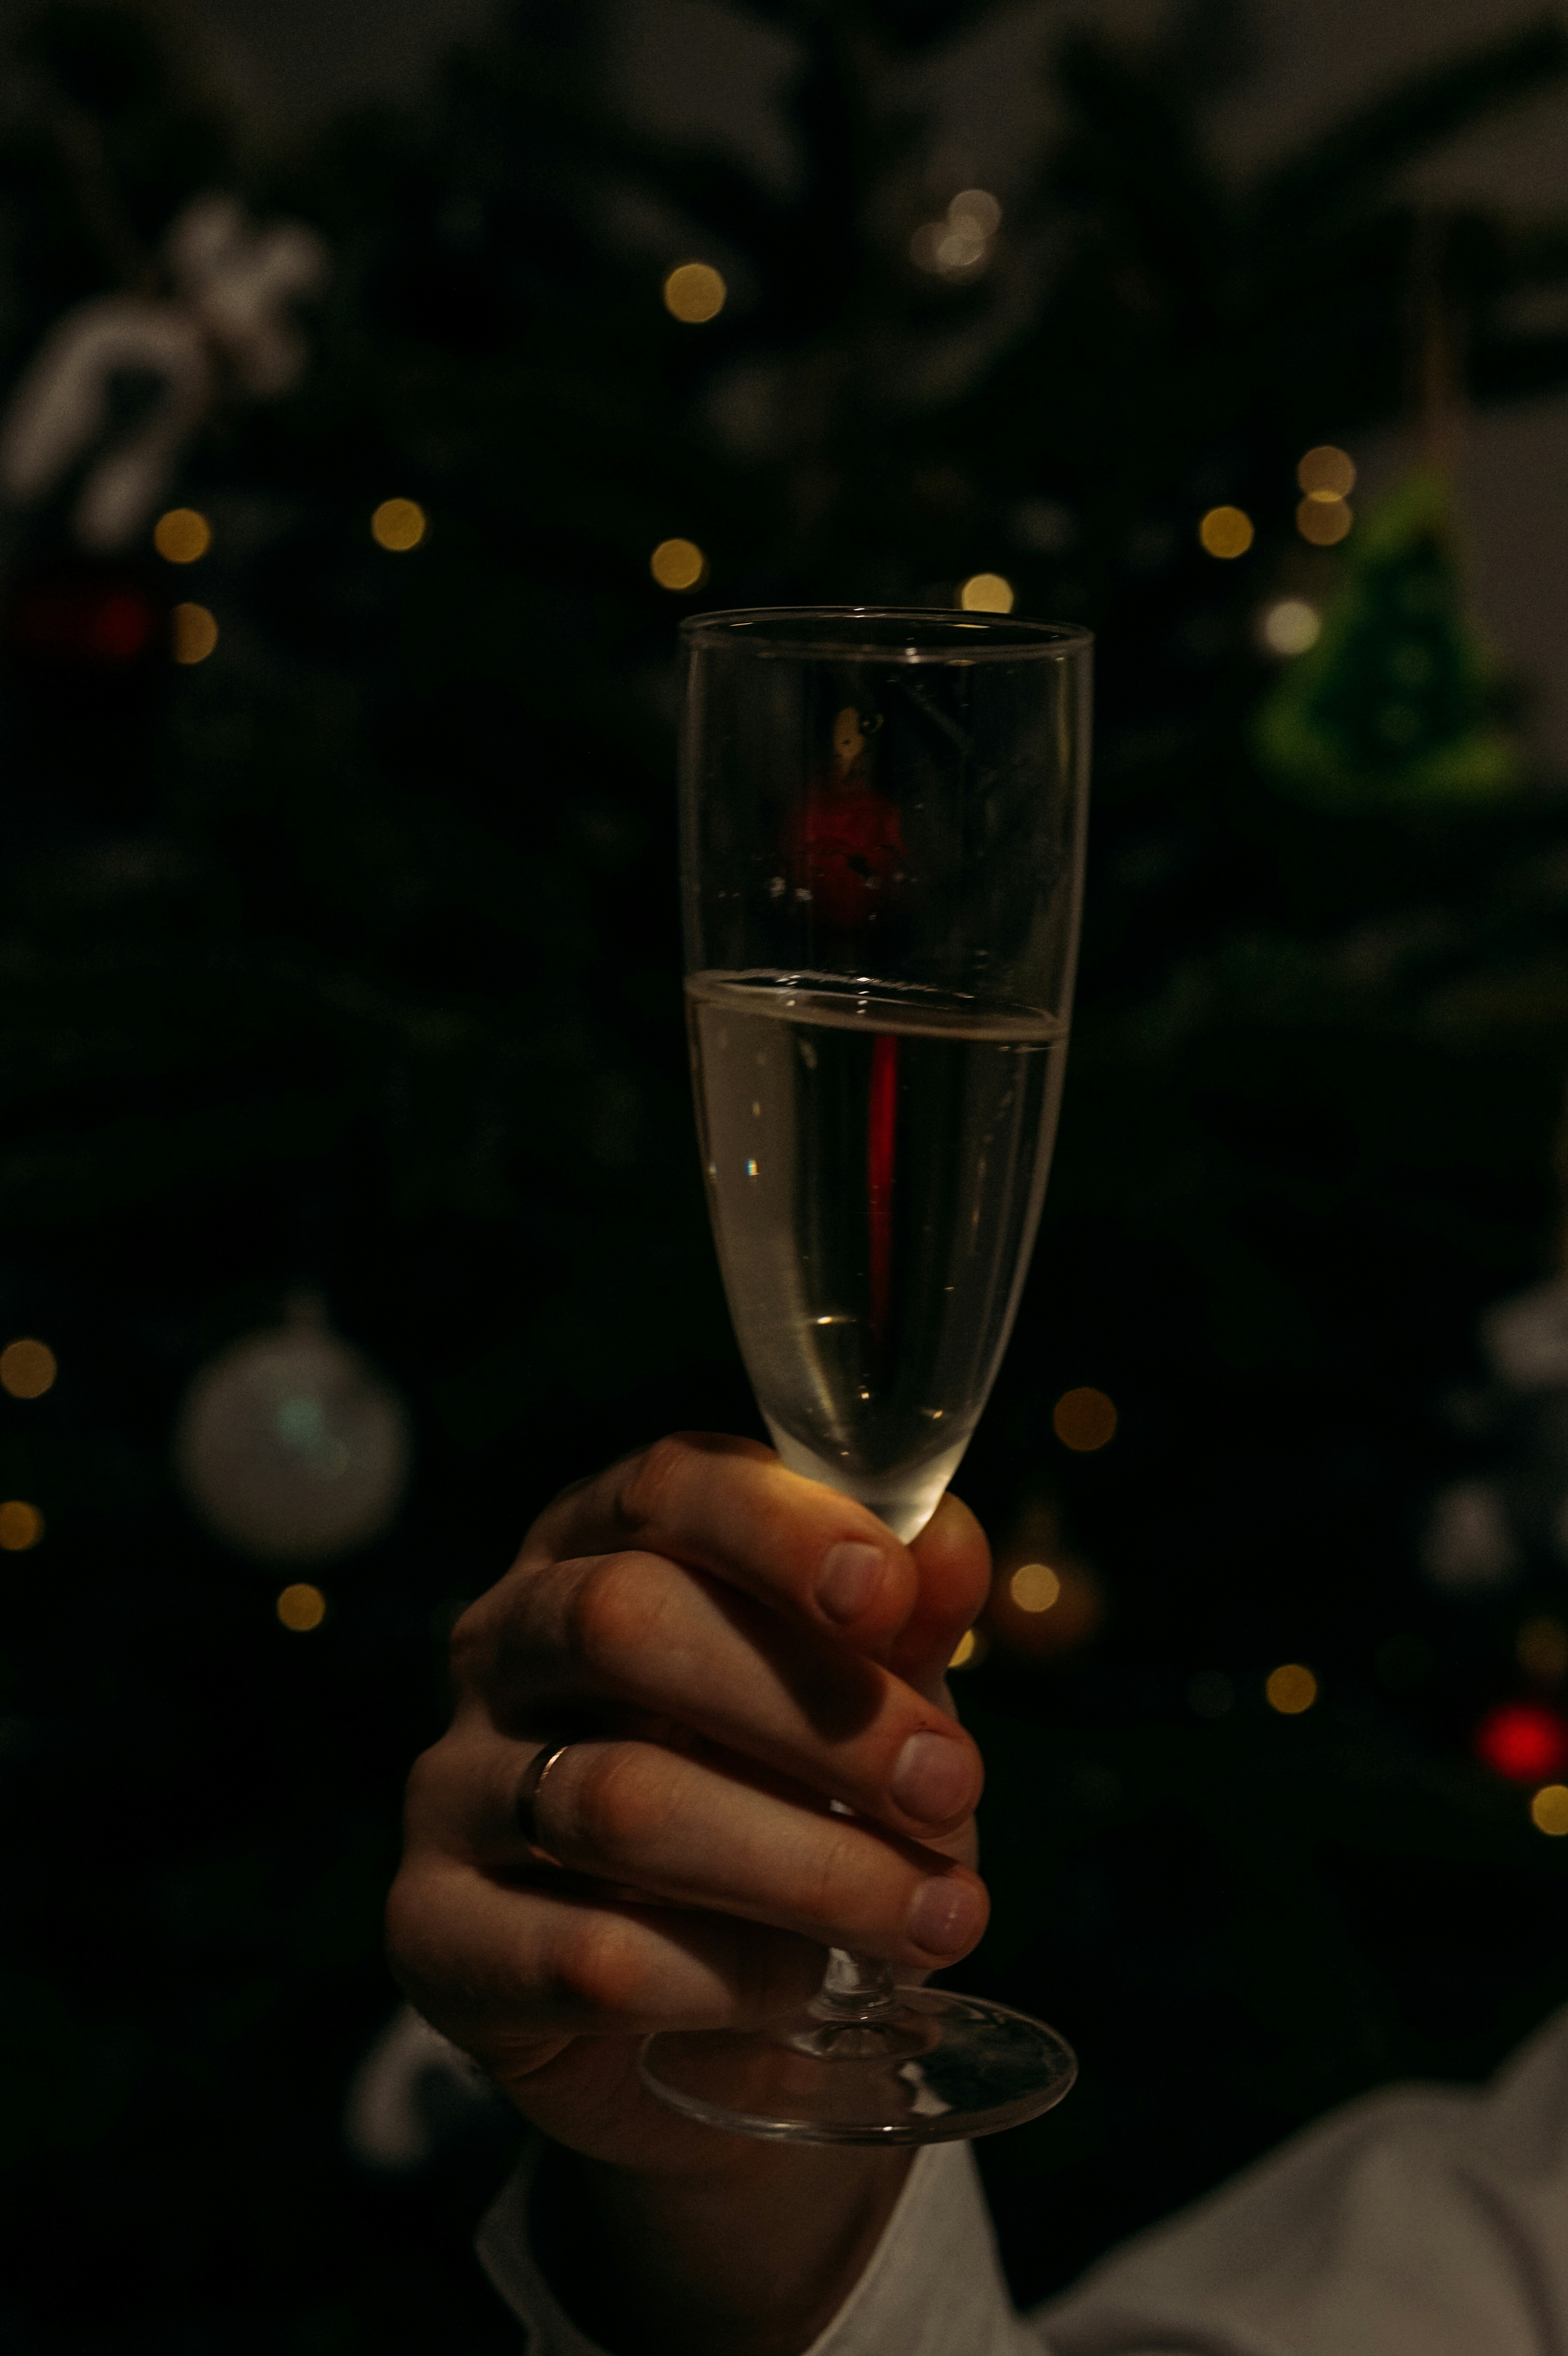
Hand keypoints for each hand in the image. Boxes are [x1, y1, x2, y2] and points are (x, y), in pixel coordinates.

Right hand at [387, 1433, 991, 2183]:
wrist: (693, 2022)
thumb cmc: (778, 1801)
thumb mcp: (855, 1700)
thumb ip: (900, 1626)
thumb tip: (954, 1550)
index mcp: (598, 1545)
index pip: (665, 1488)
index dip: (779, 1528)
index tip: (891, 1595)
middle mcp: (501, 1642)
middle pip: (622, 1622)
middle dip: (813, 1712)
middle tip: (951, 1790)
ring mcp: (451, 1786)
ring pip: (615, 1800)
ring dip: (804, 1865)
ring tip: (934, 1917)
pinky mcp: (435, 1936)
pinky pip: (583, 1956)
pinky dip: (724, 1976)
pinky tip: (811, 1990)